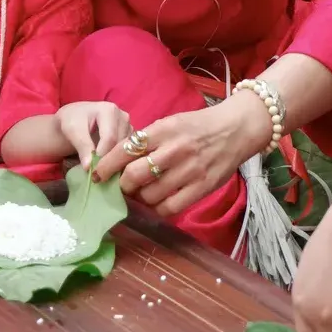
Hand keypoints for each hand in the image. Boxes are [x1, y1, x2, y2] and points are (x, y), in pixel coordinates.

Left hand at [56, 101, 131, 166]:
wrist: (73, 120)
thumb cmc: (71, 121)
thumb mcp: (72, 131)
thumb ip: (82, 146)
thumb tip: (89, 167)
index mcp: (110, 110)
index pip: (110, 138)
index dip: (102, 156)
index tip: (93, 171)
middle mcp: (123, 117)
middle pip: (120, 145)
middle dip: (109, 161)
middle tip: (97, 175)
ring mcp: (128, 127)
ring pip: (126, 150)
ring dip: (115, 162)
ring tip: (102, 171)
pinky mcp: (129, 137)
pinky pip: (128, 152)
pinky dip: (119, 161)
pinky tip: (108, 167)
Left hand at [93, 90, 268, 216]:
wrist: (236, 129)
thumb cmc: (198, 126)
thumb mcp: (170, 123)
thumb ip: (148, 139)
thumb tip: (120, 160)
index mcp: (163, 130)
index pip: (125, 150)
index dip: (106, 165)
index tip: (96, 174)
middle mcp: (174, 150)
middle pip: (134, 176)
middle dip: (122, 185)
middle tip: (121, 186)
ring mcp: (189, 171)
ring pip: (150, 195)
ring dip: (140, 198)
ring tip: (141, 194)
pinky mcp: (202, 188)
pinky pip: (170, 207)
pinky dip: (158, 208)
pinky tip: (158, 202)